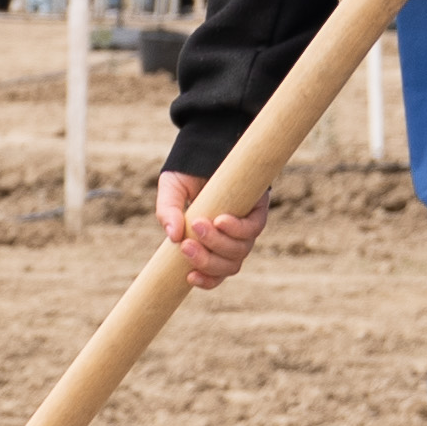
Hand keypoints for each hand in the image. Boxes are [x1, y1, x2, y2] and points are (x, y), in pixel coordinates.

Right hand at [154, 168, 268, 289]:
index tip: (189, 277)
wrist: (209, 145)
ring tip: (198, 224)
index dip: (206, 281)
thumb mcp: (170, 191)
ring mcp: (246, 225)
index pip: (214, 272)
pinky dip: (236, 229)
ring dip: (218, 243)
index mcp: (211, 242)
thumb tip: (172, 236)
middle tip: (186, 246)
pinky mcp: (259, 209)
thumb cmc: (188, 173)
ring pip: (240, 252)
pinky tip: (220, 219)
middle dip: (207, 261)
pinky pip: (253, 229)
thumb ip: (167, 212)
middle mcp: (231, 238)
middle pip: (228, 266)